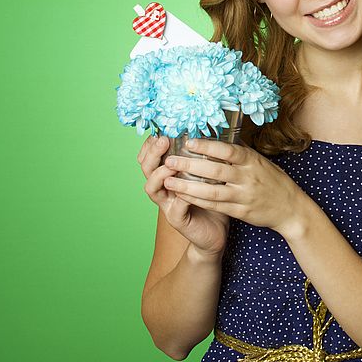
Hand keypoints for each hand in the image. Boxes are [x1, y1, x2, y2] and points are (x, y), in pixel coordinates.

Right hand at [137, 135, 229, 256]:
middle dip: (153, 153)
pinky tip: (187, 191)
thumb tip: (215, 129)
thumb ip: (205, 156)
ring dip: (160, 174)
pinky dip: (180, 198)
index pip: (150, 156)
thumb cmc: (212, 199)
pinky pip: (174, 208)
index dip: (151, 144)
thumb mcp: (208, 174)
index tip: (162, 130)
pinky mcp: (177, 220)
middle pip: (146, 169)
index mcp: (168, 175)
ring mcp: (167, 205)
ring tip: (171, 164)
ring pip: (152, 188)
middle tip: (163, 140)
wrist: (215, 232)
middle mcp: (163, 189)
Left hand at [161, 137, 308, 234]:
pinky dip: (197, 201)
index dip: (207, 146)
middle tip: (170, 161)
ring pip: (211, 191)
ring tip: (168, 182)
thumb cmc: (273, 181)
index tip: (188, 141)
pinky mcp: (240, 212)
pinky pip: (215, 206)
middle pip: (215, 170)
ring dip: (187, 187)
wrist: (290, 208)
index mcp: (252, 161)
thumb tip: (219, 135)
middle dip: (190, 165)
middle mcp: (248, 177)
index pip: (228, 150)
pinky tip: (182, 196)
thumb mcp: (260, 162)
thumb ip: (240, 151)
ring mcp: (244, 196)